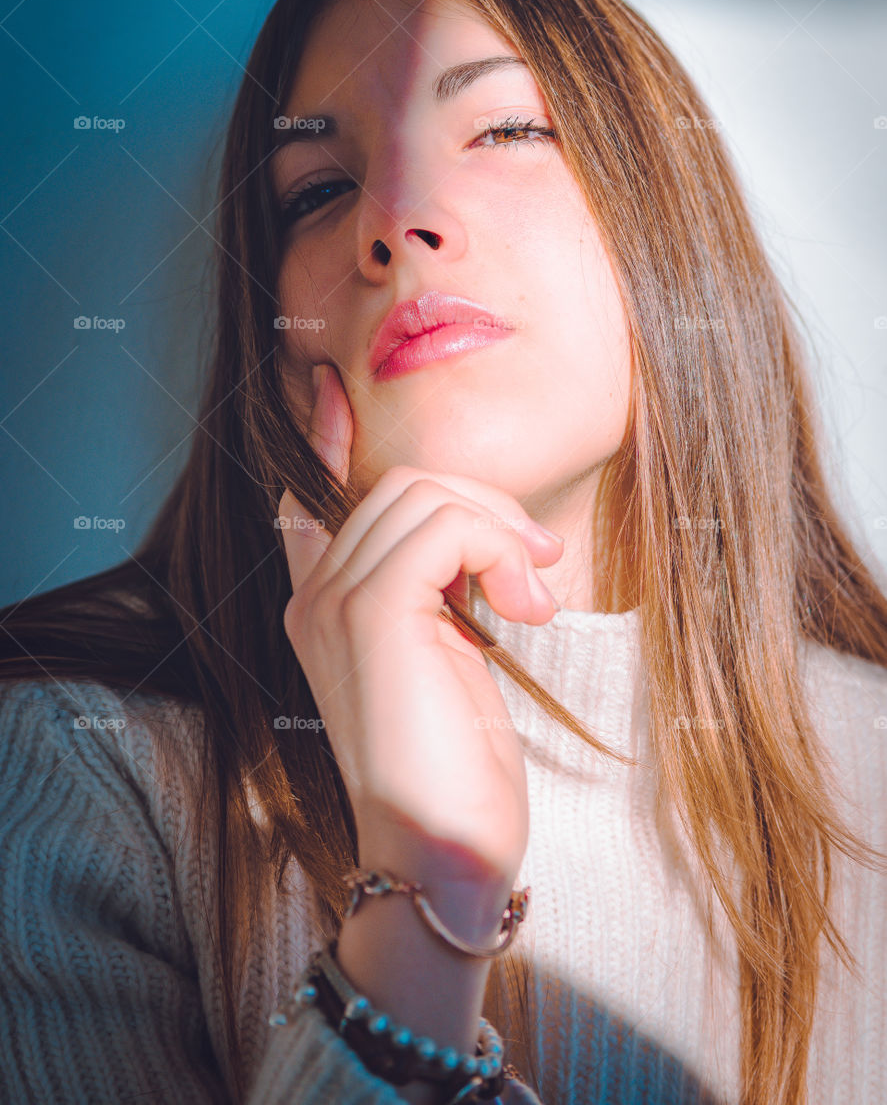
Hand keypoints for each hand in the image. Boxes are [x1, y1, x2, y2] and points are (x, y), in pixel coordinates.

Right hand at [278, 362, 564, 890]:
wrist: (442, 851)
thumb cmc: (455, 765)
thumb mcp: (445, 660)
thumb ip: (437, 592)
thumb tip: (477, 536)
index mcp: (324, 605)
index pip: (308, 500)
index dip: (324, 441)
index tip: (330, 391)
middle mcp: (316, 595)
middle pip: (401, 484)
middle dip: (484, 507)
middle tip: (533, 571)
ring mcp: (336, 600)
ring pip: (425, 493)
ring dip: (498, 529)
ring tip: (530, 599)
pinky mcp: (374, 611)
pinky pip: (448, 526)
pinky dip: (498, 548)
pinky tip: (522, 606)